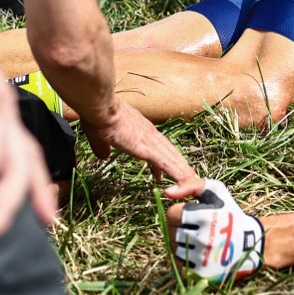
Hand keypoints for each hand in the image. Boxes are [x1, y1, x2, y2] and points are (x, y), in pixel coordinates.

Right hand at [80, 95, 203, 199]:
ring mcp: (152, 142)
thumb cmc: (100, 117)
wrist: (101, 107)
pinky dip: (177, 177)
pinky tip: (184, 187)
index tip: (162, 175)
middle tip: (188, 182)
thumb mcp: (100, 136)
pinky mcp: (148, 149)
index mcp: (143, 131)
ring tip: (193, 187)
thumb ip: (102, 146)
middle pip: (172, 154)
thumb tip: (102, 156)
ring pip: (174, 161)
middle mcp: (152, 135)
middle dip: (180, 169)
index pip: (160, 148)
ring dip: (184, 175)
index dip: (164, 162)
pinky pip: (168, 165)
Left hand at [167, 179, 263, 282]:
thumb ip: (192, 185)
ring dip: (181, 243)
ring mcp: (202, 257)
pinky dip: (184, 258)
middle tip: (195, 227)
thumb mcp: (216, 192)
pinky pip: (179, 264)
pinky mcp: (201, 273)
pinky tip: (197, 252)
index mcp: (206, 217)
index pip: (171, 213)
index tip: (191, 215)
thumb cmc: (229, 214)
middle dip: (179, 227)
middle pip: (170, 231)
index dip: (179, 212)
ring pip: (174, 248)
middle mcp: (204, 238)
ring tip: (198, 240)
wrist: (249, 244)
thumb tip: (167, 192)